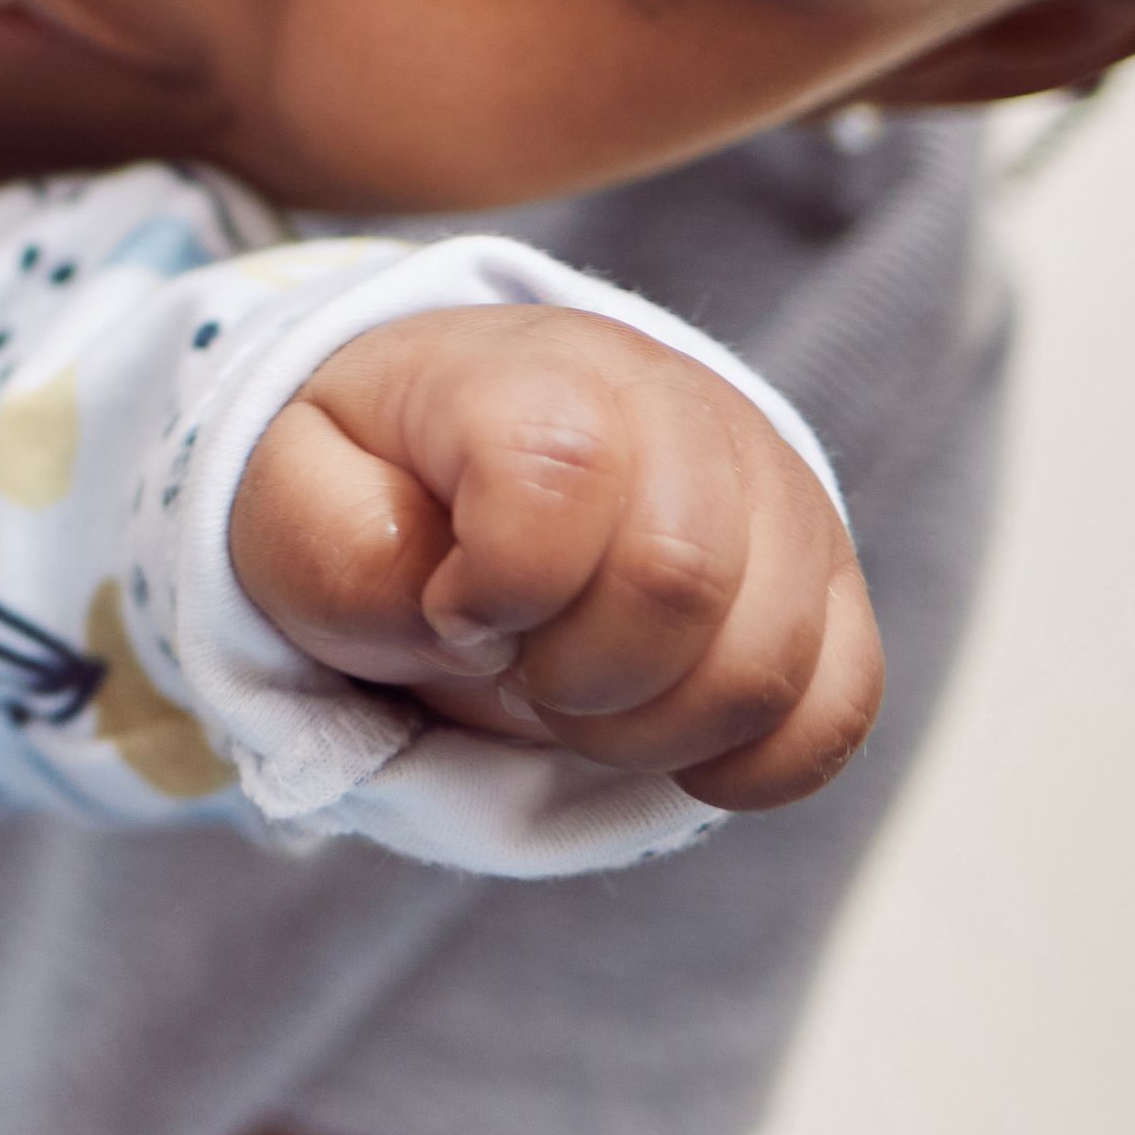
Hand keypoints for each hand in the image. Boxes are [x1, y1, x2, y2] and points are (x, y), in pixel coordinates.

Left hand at [236, 305, 883, 812]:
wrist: (467, 452)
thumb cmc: (380, 481)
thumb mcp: (296, 499)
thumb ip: (338, 554)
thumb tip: (458, 617)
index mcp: (538, 374)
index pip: (563, 473)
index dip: (500, 583)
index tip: (454, 607)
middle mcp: (684, 413)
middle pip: (679, 582)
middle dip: (572, 677)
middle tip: (514, 670)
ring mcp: (776, 495)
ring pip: (766, 664)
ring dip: (647, 729)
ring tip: (576, 697)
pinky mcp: (829, 583)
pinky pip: (837, 707)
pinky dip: (743, 761)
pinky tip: (663, 740)